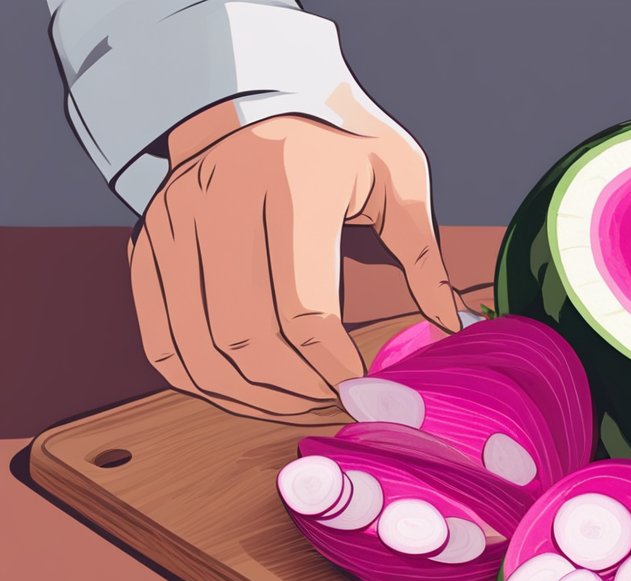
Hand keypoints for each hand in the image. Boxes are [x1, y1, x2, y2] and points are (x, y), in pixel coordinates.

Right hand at [129, 92, 461, 422]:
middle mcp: (219, 203)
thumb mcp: (397, 178)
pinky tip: (248, 391)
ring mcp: (172, 227)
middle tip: (334, 408)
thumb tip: (454, 327)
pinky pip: (162, 343)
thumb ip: (424, 258)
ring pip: (198, 354)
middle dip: (295, 394)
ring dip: (250, 400)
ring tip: (298, 407)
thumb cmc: (339, 141)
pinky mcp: (146, 248)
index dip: (334, 371)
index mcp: (290, 185)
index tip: (365, 395)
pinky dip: (203, 383)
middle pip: (246, 342)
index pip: (303, 313)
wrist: (256, 92)